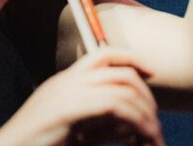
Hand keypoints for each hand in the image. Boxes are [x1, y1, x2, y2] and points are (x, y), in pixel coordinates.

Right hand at [0, 47, 164, 145]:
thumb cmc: (37, 145)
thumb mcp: (72, 131)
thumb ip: (98, 125)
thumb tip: (131, 126)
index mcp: (64, 82)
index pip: (103, 54)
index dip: (131, 58)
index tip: (151, 74)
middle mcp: (68, 82)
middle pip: (120, 71)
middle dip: (146, 95)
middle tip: (155, 121)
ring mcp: (68, 93)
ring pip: (123, 90)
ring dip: (146, 115)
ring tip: (153, 137)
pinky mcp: (71, 110)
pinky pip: (117, 107)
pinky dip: (138, 123)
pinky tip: (143, 140)